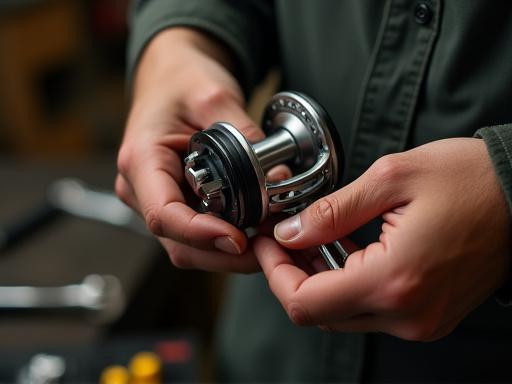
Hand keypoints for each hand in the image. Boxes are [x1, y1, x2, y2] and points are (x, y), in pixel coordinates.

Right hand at [116, 28, 263, 271]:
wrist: (171, 77)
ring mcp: (156, 200)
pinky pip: (199, 236)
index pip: (163, 215)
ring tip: (270, 240)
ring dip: (231, 253)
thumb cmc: (182, 81)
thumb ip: (243, 134)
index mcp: (141, 160)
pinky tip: (257, 231)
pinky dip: (228, 240)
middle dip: (226, 254)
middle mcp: (141, 189)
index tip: (239, 239)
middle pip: (179, 243)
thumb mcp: (214, 96)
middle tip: (271, 247)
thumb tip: (276, 175)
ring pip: (190, 247)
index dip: (201, 234)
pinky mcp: (175, 204)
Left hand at [254, 138, 510, 339]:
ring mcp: (419, 321)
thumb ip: (331, 212)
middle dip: (291, 274)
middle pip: (318, 313)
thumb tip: (289, 233)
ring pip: (341, 313)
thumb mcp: (391, 179)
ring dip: (317, 278)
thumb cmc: (470, 179)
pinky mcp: (427, 315)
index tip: (267, 241)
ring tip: (313, 237)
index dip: (274, 272)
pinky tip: (343, 249)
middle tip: (284, 235)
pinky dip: (345, 283)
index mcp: (395, 281)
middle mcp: (407, 314)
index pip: (305, 301)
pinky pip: (368, 309)